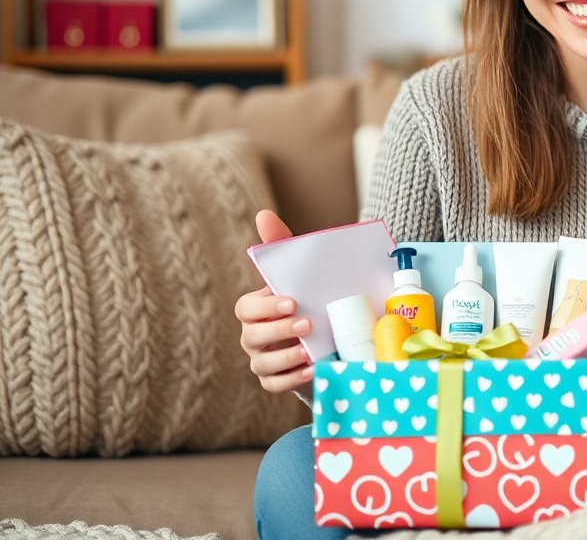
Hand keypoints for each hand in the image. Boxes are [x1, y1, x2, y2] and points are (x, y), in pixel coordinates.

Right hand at [235, 210, 312, 393]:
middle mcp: (254, 335)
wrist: (326, 332)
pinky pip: (274, 385)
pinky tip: (311, 369)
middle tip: (306, 322)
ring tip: (309, 349)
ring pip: (262, 364)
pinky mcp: (276, 380)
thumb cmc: (307, 298)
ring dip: (285, 357)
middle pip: (252, 336)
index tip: (291, 300)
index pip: (245, 308)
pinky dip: (291, 379)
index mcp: (256, 309)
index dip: (265, 306)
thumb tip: (263, 214)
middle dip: (277, 330)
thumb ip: (282, 245)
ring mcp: (263, 360)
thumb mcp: (299, 273)